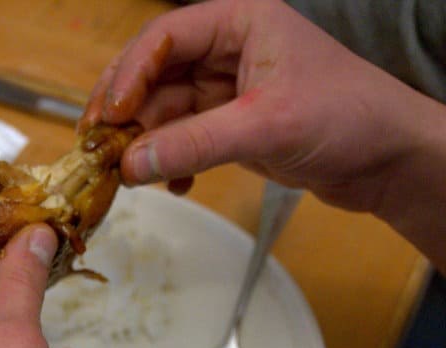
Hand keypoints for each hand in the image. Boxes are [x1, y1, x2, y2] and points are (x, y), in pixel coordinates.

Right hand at [80, 0, 445, 213]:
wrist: (389, 162)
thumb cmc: (348, 119)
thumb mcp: (266, 127)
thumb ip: (195, 143)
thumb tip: (131, 164)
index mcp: (240, 23)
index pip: (166, 37)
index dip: (130, 73)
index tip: (109, 115)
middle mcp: (229, 50)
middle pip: (156, 74)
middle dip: (128, 112)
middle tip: (98, 146)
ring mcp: (228, 89)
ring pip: (166, 111)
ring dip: (147, 144)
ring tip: (130, 175)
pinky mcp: (230, 125)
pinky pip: (184, 138)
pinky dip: (172, 161)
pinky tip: (173, 184)